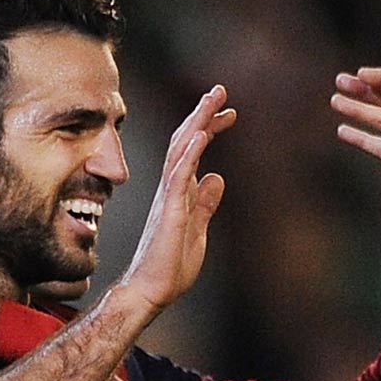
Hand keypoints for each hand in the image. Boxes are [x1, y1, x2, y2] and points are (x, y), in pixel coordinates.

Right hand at [118, 86, 237, 313]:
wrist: (151, 290)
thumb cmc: (170, 265)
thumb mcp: (198, 229)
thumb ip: (205, 204)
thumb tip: (217, 178)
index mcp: (180, 192)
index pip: (194, 151)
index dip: (210, 129)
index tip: (229, 113)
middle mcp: (172, 189)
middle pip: (186, 142)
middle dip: (203, 115)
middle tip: (220, 90)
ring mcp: (169, 199)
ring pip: (181, 152)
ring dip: (197, 124)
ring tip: (212, 100)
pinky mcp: (170, 213)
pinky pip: (178, 178)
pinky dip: (190, 154)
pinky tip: (200, 136)